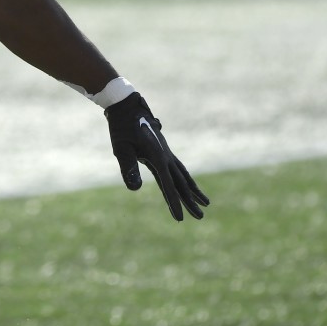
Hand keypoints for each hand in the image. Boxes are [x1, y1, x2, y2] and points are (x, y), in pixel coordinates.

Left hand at [104, 92, 209, 220]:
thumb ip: (128, 168)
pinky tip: (186, 184)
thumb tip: (135, 190)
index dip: (174, 203)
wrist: (127, 107)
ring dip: (192, 190)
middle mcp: (166, 156)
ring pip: (183, 175)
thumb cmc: (122, 128)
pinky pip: (177, 168)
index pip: (168, 186)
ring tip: (205, 202)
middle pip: (181, 183)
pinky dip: (184, 178)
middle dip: (190, 201)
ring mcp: (166, 152)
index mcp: (158, 157)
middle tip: (200, 217)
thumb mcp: (122, 148)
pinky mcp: (163, 150)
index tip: (180, 219)